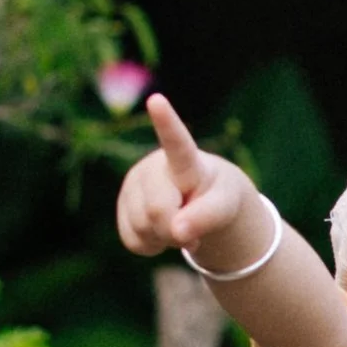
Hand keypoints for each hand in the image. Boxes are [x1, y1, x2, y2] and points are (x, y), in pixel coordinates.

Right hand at [116, 94, 265, 272]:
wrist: (199, 204)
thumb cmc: (216, 197)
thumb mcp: (224, 207)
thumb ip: (206, 217)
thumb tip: (177, 232)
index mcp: (184, 160)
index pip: (176, 141)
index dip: (166, 122)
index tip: (157, 100)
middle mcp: (152, 167)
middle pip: (156, 209)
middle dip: (175, 230)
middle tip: (192, 230)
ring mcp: (133, 187)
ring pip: (142, 228)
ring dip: (164, 239)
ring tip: (178, 225)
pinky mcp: (121, 210)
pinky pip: (133, 241)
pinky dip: (151, 246)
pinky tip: (160, 233)